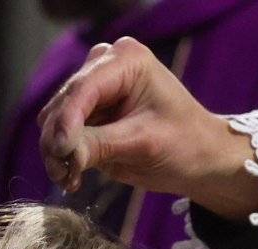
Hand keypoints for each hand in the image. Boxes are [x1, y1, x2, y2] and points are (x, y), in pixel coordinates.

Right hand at [37, 37, 257, 219]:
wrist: (201, 158)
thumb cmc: (185, 144)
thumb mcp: (144, 144)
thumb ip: (101, 145)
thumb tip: (62, 153)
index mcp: (127, 60)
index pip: (84, 88)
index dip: (67, 120)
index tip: (59, 150)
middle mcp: (105, 65)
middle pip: (64, 101)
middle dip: (58, 139)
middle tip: (61, 175)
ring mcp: (95, 88)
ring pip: (55, 118)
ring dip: (56, 151)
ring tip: (68, 178)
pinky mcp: (89, 112)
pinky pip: (62, 132)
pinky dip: (62, 155)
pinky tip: (71, 175)